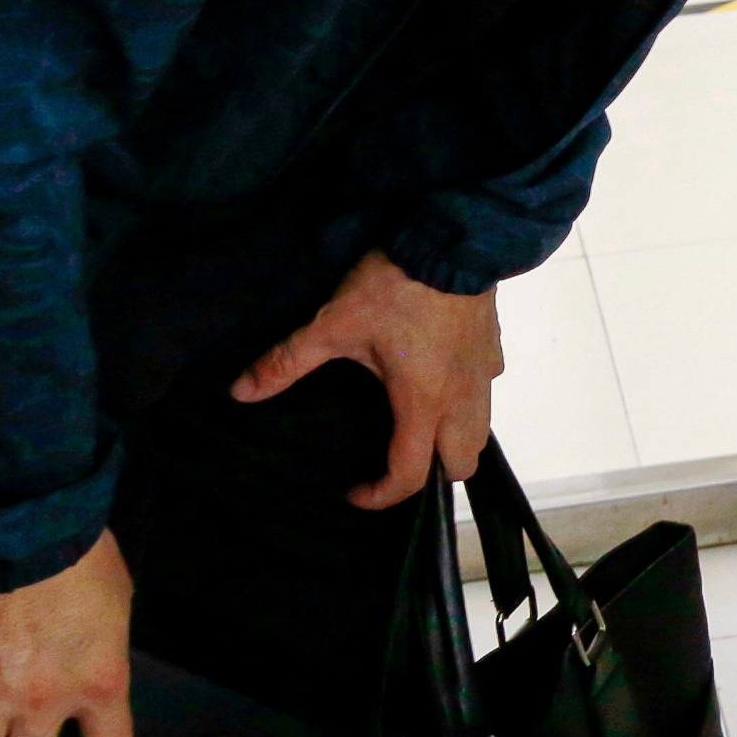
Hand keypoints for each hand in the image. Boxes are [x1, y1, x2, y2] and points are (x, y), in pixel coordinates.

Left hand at [232, 250, 501, 510]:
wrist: (452, 241)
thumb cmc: (396, 288)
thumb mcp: (333, 325)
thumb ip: (288, 361)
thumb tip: (242, 392)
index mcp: (421, 404)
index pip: (409, 475)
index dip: (381, 495)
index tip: (356, 491)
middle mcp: (460, 398)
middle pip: (461, 465)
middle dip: (430, 475)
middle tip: (394, 459)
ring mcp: (483, 373)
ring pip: (480, 432)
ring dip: (453, 442)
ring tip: (420, 427)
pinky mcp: (493, 348)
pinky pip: (487, 391)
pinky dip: (468, 401)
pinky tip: (443, 378)